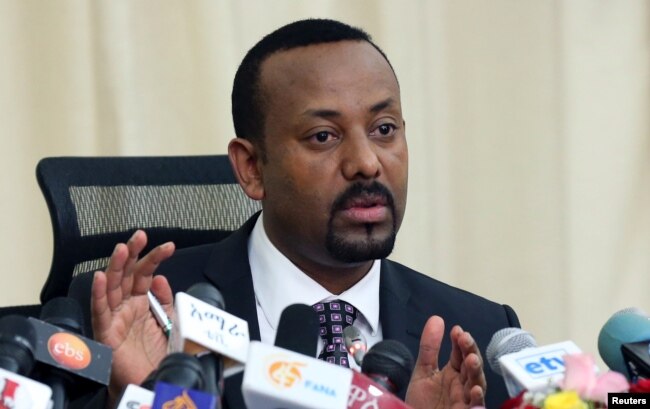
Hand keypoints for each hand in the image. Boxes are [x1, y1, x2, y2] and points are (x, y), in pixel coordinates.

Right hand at [91, 230, 174, 403]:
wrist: (152, 382)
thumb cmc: (157, 355)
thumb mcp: (169, 320)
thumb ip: (165, 299)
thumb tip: (160, 277)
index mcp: (140, 301)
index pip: (145, 273)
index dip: (154, 258)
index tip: (168, 246)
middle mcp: (126, 306)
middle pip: (126, 274)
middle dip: (133, 253)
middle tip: (139, 236)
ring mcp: (115, 317)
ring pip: (112, 286)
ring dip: (115, 266)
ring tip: (122, 248)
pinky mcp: (106, 332)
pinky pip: (100, 311)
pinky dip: (99, 293)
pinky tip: (100, 277)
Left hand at [405, 316, 486, 408]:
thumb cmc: (421, 403)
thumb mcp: (423, 372)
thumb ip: (429, 348)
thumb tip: (437, 319)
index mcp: (453, 373)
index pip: (460, 354)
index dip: (460, 342)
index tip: (457, 330)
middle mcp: (462, 385)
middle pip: (471, 366)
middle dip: (470, 352)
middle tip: (465, 340)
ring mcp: (466, 400)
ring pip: (477, 384)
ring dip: (476, 372)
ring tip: (472, 359)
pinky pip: (475, 407)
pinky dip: (477, 399)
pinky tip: (475, 390)